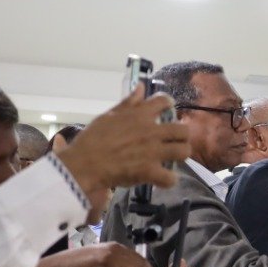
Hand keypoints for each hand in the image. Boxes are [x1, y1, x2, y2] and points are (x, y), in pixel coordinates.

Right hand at [58, 85, 190, 206]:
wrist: (83, 164)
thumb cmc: (92, 139)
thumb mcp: (108, 116)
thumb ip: (128, 103)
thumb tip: (141, 87)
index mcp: (140, 115)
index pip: (164, 101)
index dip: (168, 105)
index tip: (167, 109)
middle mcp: (151, 131)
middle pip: (182, 130)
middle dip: (182, 135)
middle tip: (174, 140)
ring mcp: (153, 151)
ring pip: (183, 151)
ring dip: (180, 155)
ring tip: (173, 158)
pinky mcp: (150, 171)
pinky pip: (171, 178)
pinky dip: (169, 180)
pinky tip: (163, 179)